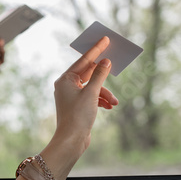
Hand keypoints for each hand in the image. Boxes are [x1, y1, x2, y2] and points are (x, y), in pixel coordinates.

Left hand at [53, 36, 118, 152]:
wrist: (72, 140)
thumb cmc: (78, 116)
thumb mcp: (92, 93)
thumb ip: (99, 75)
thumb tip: (105, 61)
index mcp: (65, 79)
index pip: (84, 60)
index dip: (96, 49)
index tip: (105, 38)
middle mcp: (66, 85)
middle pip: (88, 73)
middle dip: (103, 76)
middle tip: (115, 63)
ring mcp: (71, 96)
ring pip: (92, 87)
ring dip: (104, 93)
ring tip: (114, 102)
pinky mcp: (77, 105)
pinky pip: (92, 96)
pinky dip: (101, 99)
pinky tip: (109, 106)